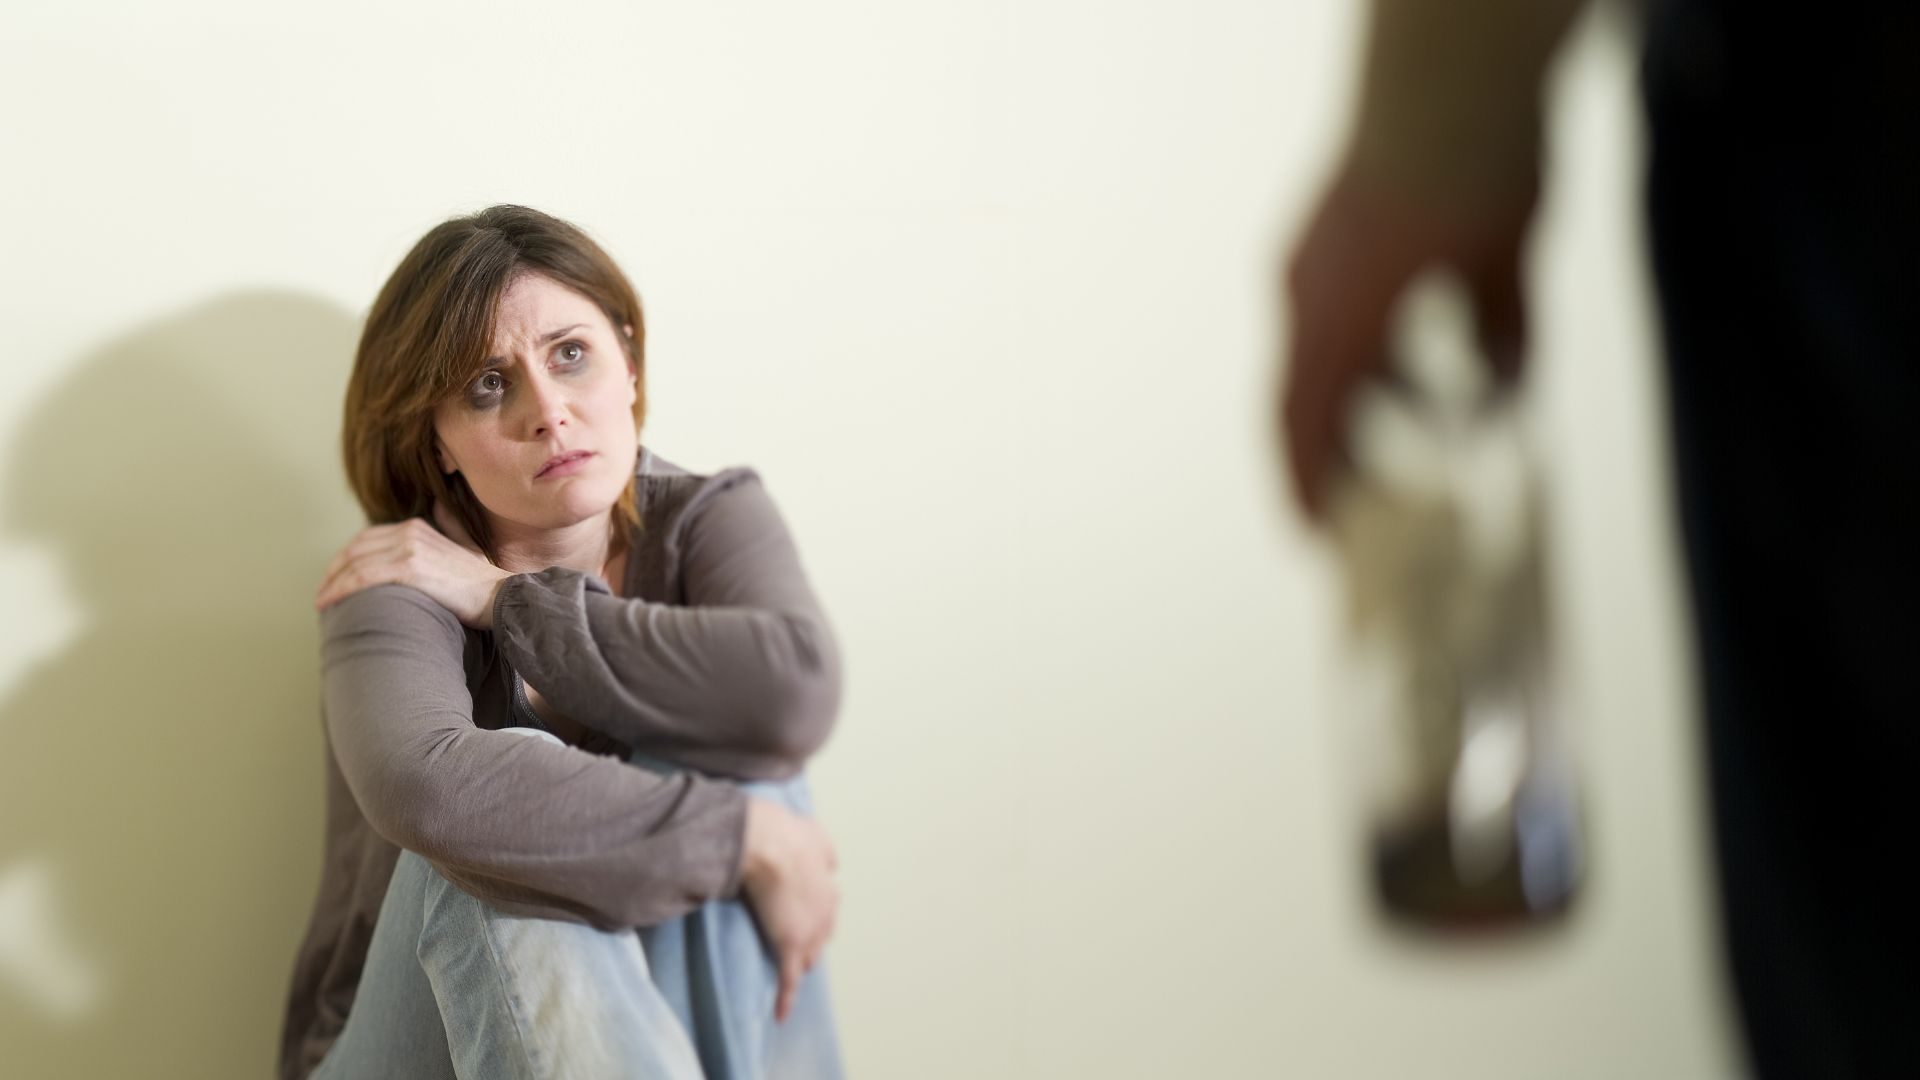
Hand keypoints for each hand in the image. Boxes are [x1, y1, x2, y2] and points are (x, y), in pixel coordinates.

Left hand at [314, 502, 512, 627]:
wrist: (502, 597)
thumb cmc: (483, 584)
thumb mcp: (465, 547)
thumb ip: (449, 527)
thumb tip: (440, 506)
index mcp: (418, 528)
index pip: (368, 538)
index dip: (346, 558)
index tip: (335, 578)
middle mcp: (410, 533)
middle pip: (356, 548)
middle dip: (333, 570)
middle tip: (322, 593)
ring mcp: (409, 549)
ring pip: (354, 562)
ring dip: (331, 582)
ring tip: (322, 602)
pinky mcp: (409, 569)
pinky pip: (362, 576)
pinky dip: (340, 588)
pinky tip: (329, 602)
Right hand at [740, 799, 838, 1022]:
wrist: (770, 845)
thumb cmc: (787, 835)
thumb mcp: (816, 836)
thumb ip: (825, 852)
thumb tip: (834, 864)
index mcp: (829, 887)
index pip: (825, 912)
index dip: (813, 917)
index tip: (804, 920)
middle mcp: (826, 912)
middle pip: (821, 937)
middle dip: (811, 941)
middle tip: (795, 945)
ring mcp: (809, 932)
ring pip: (809, 958)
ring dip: (801, 964)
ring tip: (789, 974)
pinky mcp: (790, 946)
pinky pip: (788, 980)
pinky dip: (785, 998)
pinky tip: (781, 1014)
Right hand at [1280, 164, 1535, 520]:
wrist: (1451, 65)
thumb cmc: (1473, 164)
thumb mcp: (1507, 272)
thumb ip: (1502, 345)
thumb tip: (1507, 393)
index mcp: (1335, 321)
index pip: (1301, 430)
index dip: (1306, 492)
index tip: (1316, 540)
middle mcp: (1304, 291)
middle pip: (1296, 399)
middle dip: (1325, 459)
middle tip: (1352, 506)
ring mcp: (1308, 253)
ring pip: (1314, 351)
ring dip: (1350, 398)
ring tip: (1402, 428)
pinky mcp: (1328, 223)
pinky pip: (1328, 307)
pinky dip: (1360, 346)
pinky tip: (1408, 347)